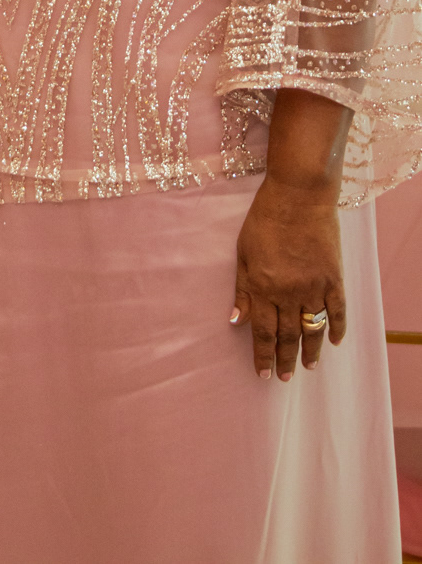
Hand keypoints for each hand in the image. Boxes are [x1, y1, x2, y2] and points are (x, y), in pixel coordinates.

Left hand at [232, 175, 344, 378]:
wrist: (298, 196)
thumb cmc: (265, 219)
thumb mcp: (243, 251)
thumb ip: (242, 288)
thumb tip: (235, 320)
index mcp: (263, 287)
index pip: (262, 332)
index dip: (262, 355)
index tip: (263, 373)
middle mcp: (289, 293)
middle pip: (287, 335)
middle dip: (285, 359)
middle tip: (285, 377)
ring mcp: (314, 287)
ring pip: (313, 329)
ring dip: (310, 351)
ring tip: (307, 367)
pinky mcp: (334, 279)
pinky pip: (338, 311)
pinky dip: (337, 329)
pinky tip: (334, 342)